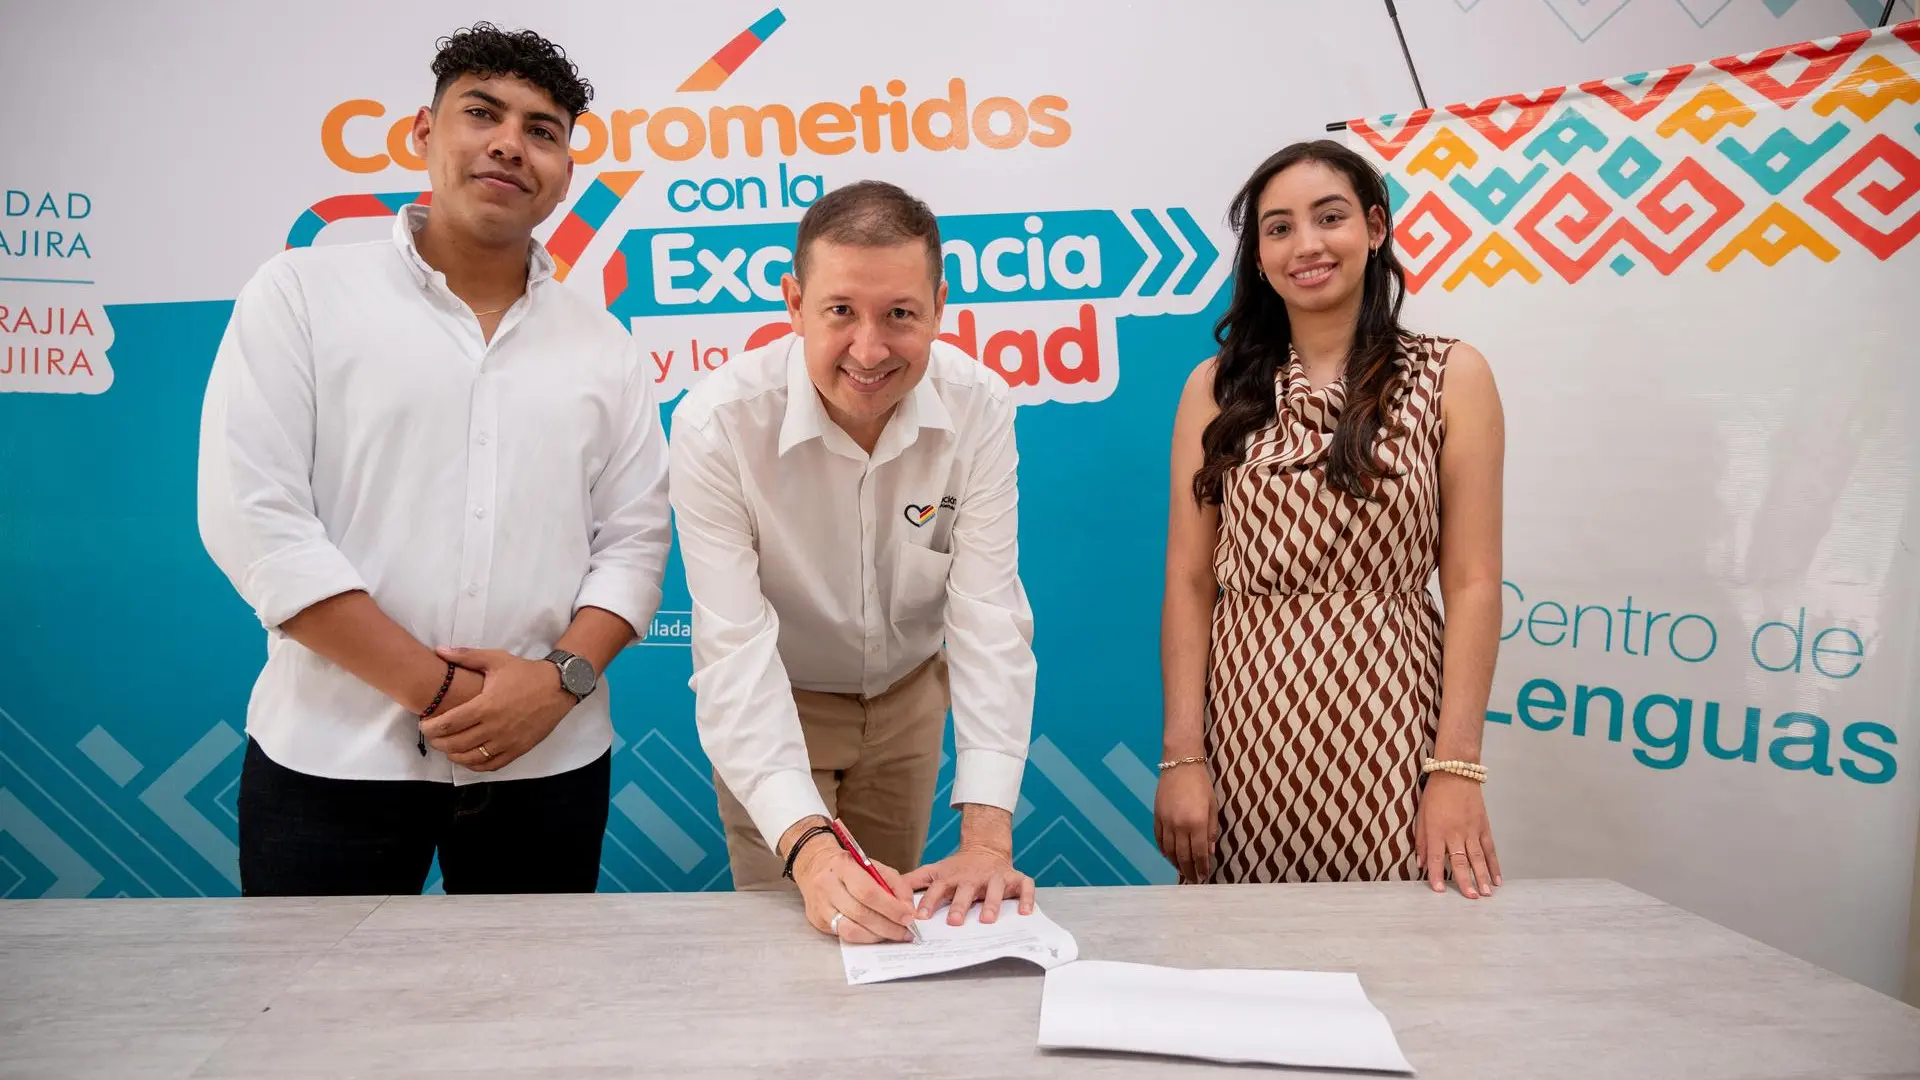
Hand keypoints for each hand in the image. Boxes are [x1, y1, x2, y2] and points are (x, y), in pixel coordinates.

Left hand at [416, 647, 576, 771]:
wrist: (558, 687)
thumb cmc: (525, 672)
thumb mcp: (495, 659)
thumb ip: (465, 656)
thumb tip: (438, 650)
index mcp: (485, 706)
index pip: (448, 724)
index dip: (430, 727)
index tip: (423, 724)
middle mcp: (494, 727)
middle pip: (455, 743)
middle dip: (437, 742)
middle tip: (432, 735)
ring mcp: (507, 741)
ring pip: (471, 758)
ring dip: (453, 754)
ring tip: (447, 746)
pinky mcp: (518, 750)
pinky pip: (491, 765)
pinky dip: (474, 765)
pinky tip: (467, 758)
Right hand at [791, 831, 916, 943]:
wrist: (815, 867)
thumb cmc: (850, 868)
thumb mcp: (873, 866)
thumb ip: (894, 884)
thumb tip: (909, 909)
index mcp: (843, 866)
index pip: (869, 891)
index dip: (892, 907)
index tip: (909, 916)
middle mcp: (827, 885)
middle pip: (860, 913)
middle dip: (888, 925)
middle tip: (906, 931)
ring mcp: (821, 905)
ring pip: (851, 929)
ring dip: (878, 935)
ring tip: (894, 935)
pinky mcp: (818, 921)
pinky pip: (844, 935)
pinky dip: (865, 937)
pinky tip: (877, 934)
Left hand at [901, 845, 1034, 925]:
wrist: (986, 849)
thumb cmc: (958, 868)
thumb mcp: (935, 870)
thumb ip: (914, 881)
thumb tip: (888, 890)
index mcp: (952, 877)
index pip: (938, 889)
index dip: (929, 902)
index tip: (920, 916)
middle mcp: (973, 876)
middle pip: (965, 890)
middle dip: (959, 905)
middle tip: (954, 921)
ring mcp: (995, 877)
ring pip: (995, 889)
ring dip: (991, 903)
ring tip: (987, 920)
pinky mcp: (1016, 878)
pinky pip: (1025, 887)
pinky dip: (1027, 898)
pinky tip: (1025, 912)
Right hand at [1153, 761, 1216, 882]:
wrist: (1180, 765)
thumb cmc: (1201, 785)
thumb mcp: (1213, 807)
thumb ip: (1211, 830)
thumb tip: (1210, 851)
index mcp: (1197, 823)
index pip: (1199, 853)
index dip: (1201, 867)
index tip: (1203, 876)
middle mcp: (1180, 826)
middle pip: (1183, 855)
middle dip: (1189, 870)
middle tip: (1193, 879)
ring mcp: (1166, 822)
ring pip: (1169, 850)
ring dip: (1175, 863)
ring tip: (1181, 870)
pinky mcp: (1156, 817)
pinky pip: (1159, 839)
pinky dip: (1163, 850)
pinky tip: (1168, 856)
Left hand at [1416, 772, 1500, 898]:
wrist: (1456, 774)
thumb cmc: (1435, 795)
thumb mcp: (1421, 816)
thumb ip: (1421, 840)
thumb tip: (1421, 863)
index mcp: (1437, 830)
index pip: (1436, 857)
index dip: (1436, 874)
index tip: (1439, 891)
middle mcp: (1455, 832)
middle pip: (1460, 860)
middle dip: (1465, 880)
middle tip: (1471, 897)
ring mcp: (1472, 830)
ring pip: (1478, 857)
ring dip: (1483, 876)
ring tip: (1487, 893)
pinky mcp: (1484, 827)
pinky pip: (1490, 849)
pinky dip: (1494, 864)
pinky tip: (1498, 878)